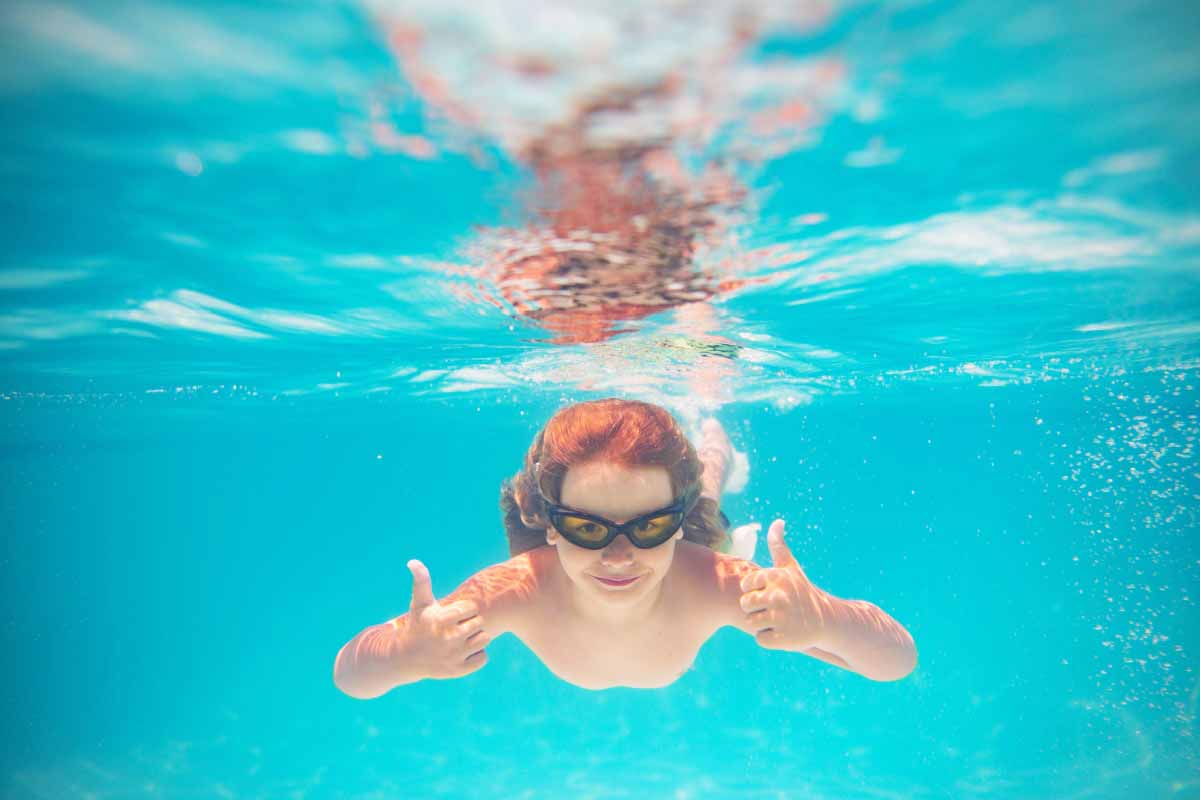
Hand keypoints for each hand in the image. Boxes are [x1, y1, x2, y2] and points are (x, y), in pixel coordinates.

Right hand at [394, 560, 491, 678]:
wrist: (406, 658)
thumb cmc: (417, 625)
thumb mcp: (419, 603)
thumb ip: (421, 581)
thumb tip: (413, 561)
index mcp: (440, 620)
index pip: (472, 608)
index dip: (464, 609)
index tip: (453, 614)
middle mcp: (448, 639)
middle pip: (479, 623)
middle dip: (470, 623)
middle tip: (456, 628)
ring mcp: (454, 656)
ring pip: (484, 639)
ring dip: (476, 638)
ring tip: (461, 639)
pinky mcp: (459, 671)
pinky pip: (483, 657)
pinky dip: (476, 655)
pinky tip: (462, 652)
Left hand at [738, 520, 831, 650]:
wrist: (827, 621)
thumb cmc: (803, 593)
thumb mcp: (791, 568)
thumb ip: (779, 546)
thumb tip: (777, 521)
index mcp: (776, 577)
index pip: (745, 585)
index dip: (755, 591)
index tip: (770, 592)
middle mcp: (778, 595)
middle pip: (745, 605)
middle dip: (757, 609)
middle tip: (775, 610)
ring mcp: (781, 618)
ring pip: (751, 623)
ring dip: (762, 625)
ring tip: (780, 621)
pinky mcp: (783, 638)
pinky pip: (760, 639)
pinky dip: (769, 639)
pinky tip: (784, 633)